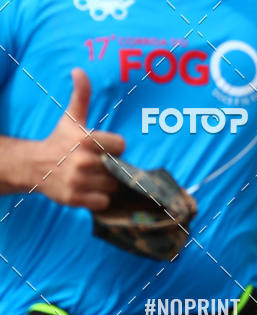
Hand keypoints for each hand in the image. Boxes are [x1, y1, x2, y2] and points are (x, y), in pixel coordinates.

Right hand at [33, 69, 125, 210]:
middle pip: (117, 170)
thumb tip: (79, 70)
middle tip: (97, 164)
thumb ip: (81, 95)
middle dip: (110, 168)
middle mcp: (82, 161)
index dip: (115, 148)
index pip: (121, 146)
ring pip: (111, 187)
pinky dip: (99, 199)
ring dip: (105, 184)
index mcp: (85, 140)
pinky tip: (89, 190)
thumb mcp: (71, 117)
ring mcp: (78, 181)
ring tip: (93, 177)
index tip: (103, 148)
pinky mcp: (75, 198)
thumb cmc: (60, 140)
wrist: (35, 165)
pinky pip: (102, 202)